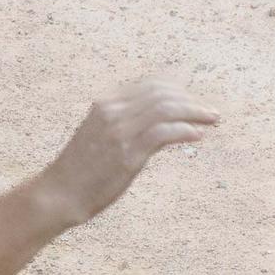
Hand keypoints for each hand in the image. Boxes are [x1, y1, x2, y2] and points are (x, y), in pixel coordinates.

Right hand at [34, 79, 219, 229]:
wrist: (61, 191)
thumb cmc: (84, 166)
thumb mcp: (102, 134)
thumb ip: (127, 122)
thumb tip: (163, 121)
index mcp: (105, 103)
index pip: (150, 84)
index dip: (179, 88)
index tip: (196, 99)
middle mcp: (111, 111)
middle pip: (161, 93)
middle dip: (191, 100)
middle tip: (211, 112)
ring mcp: (118, 131)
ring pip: (165, 109)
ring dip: (195, 113)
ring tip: (212, 120)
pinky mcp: (127, 154)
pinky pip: (162, 133)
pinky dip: (184, 131)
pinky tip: (197, 136)